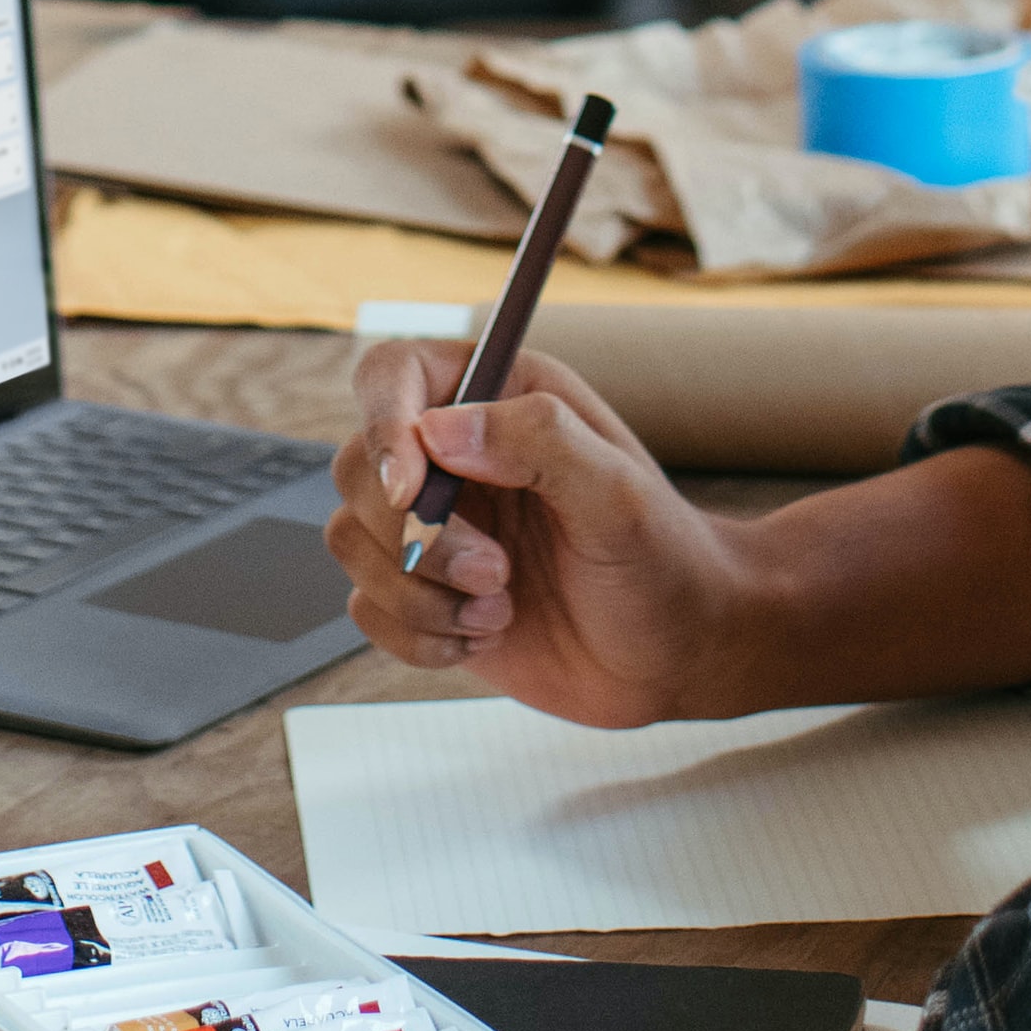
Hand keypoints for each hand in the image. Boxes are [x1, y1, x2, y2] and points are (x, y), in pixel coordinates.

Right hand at [327, 338, 754, 726]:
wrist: (677, 655)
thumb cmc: (663, 559)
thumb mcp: (619, 495)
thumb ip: (539, 442)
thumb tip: (439, 430)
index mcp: (497, 398)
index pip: (393, 376)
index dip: (381, 424)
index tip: (410, 490)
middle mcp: (453, 456)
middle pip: (357, 470)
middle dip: (418, 537)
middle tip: (498, 573)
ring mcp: (433, 528)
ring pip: (353, 543)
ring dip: (420, 593)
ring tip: (500, 608)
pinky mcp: (423, 594)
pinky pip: (367, 609)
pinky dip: (417, 635)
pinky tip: (483, 636)